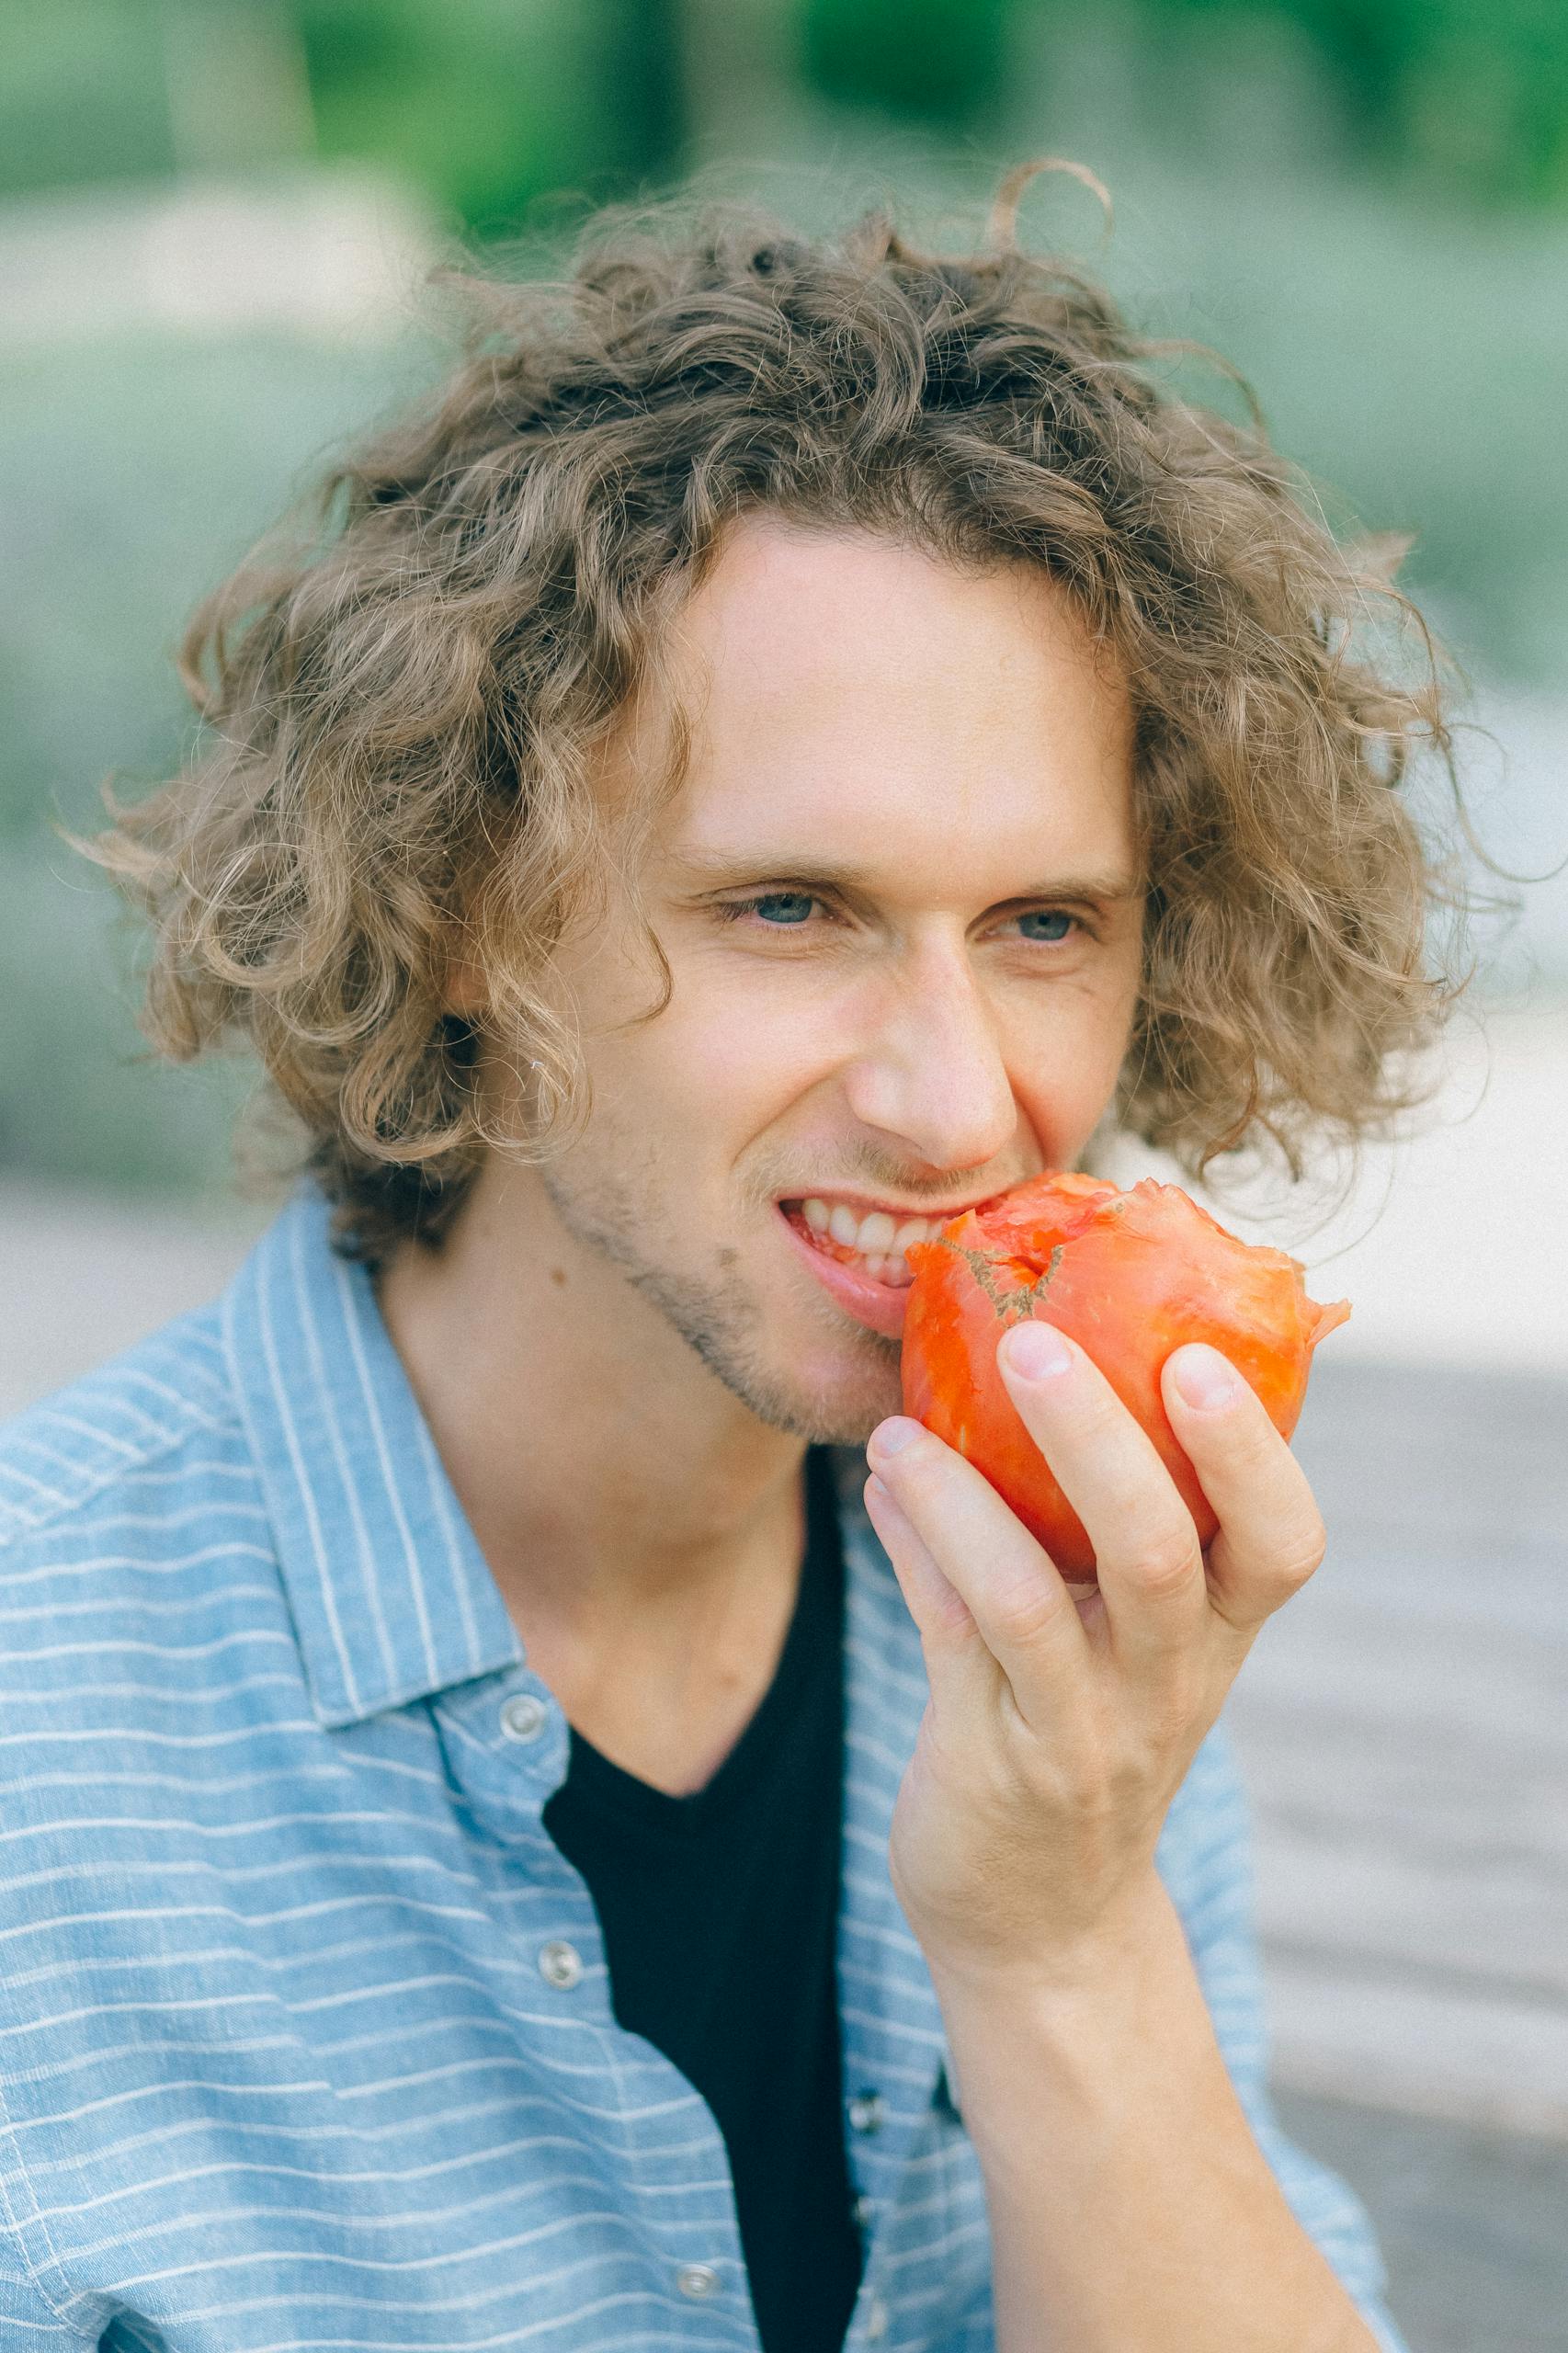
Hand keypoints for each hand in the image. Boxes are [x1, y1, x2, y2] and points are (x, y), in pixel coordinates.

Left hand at [863, 1321, 1326, 1989]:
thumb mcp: (1143, 1647)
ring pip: (1028, 1598)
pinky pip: (946, 1635)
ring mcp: (1077, 1731)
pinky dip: (910, 1544)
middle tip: (1033, 1342)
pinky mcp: (988, 1760)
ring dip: (958, 1494)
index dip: (1251, 1451)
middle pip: (1157, 1551)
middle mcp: (1164, 1684)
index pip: (1284, 1542)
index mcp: (1220, 1638)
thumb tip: (1058, 1356)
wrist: (1046, 1925)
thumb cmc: (1093, 1735)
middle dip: (1097, 1438)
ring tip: (899, 1425)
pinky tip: (882, 1481)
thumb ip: (1124, 1530)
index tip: (1199, 1356)